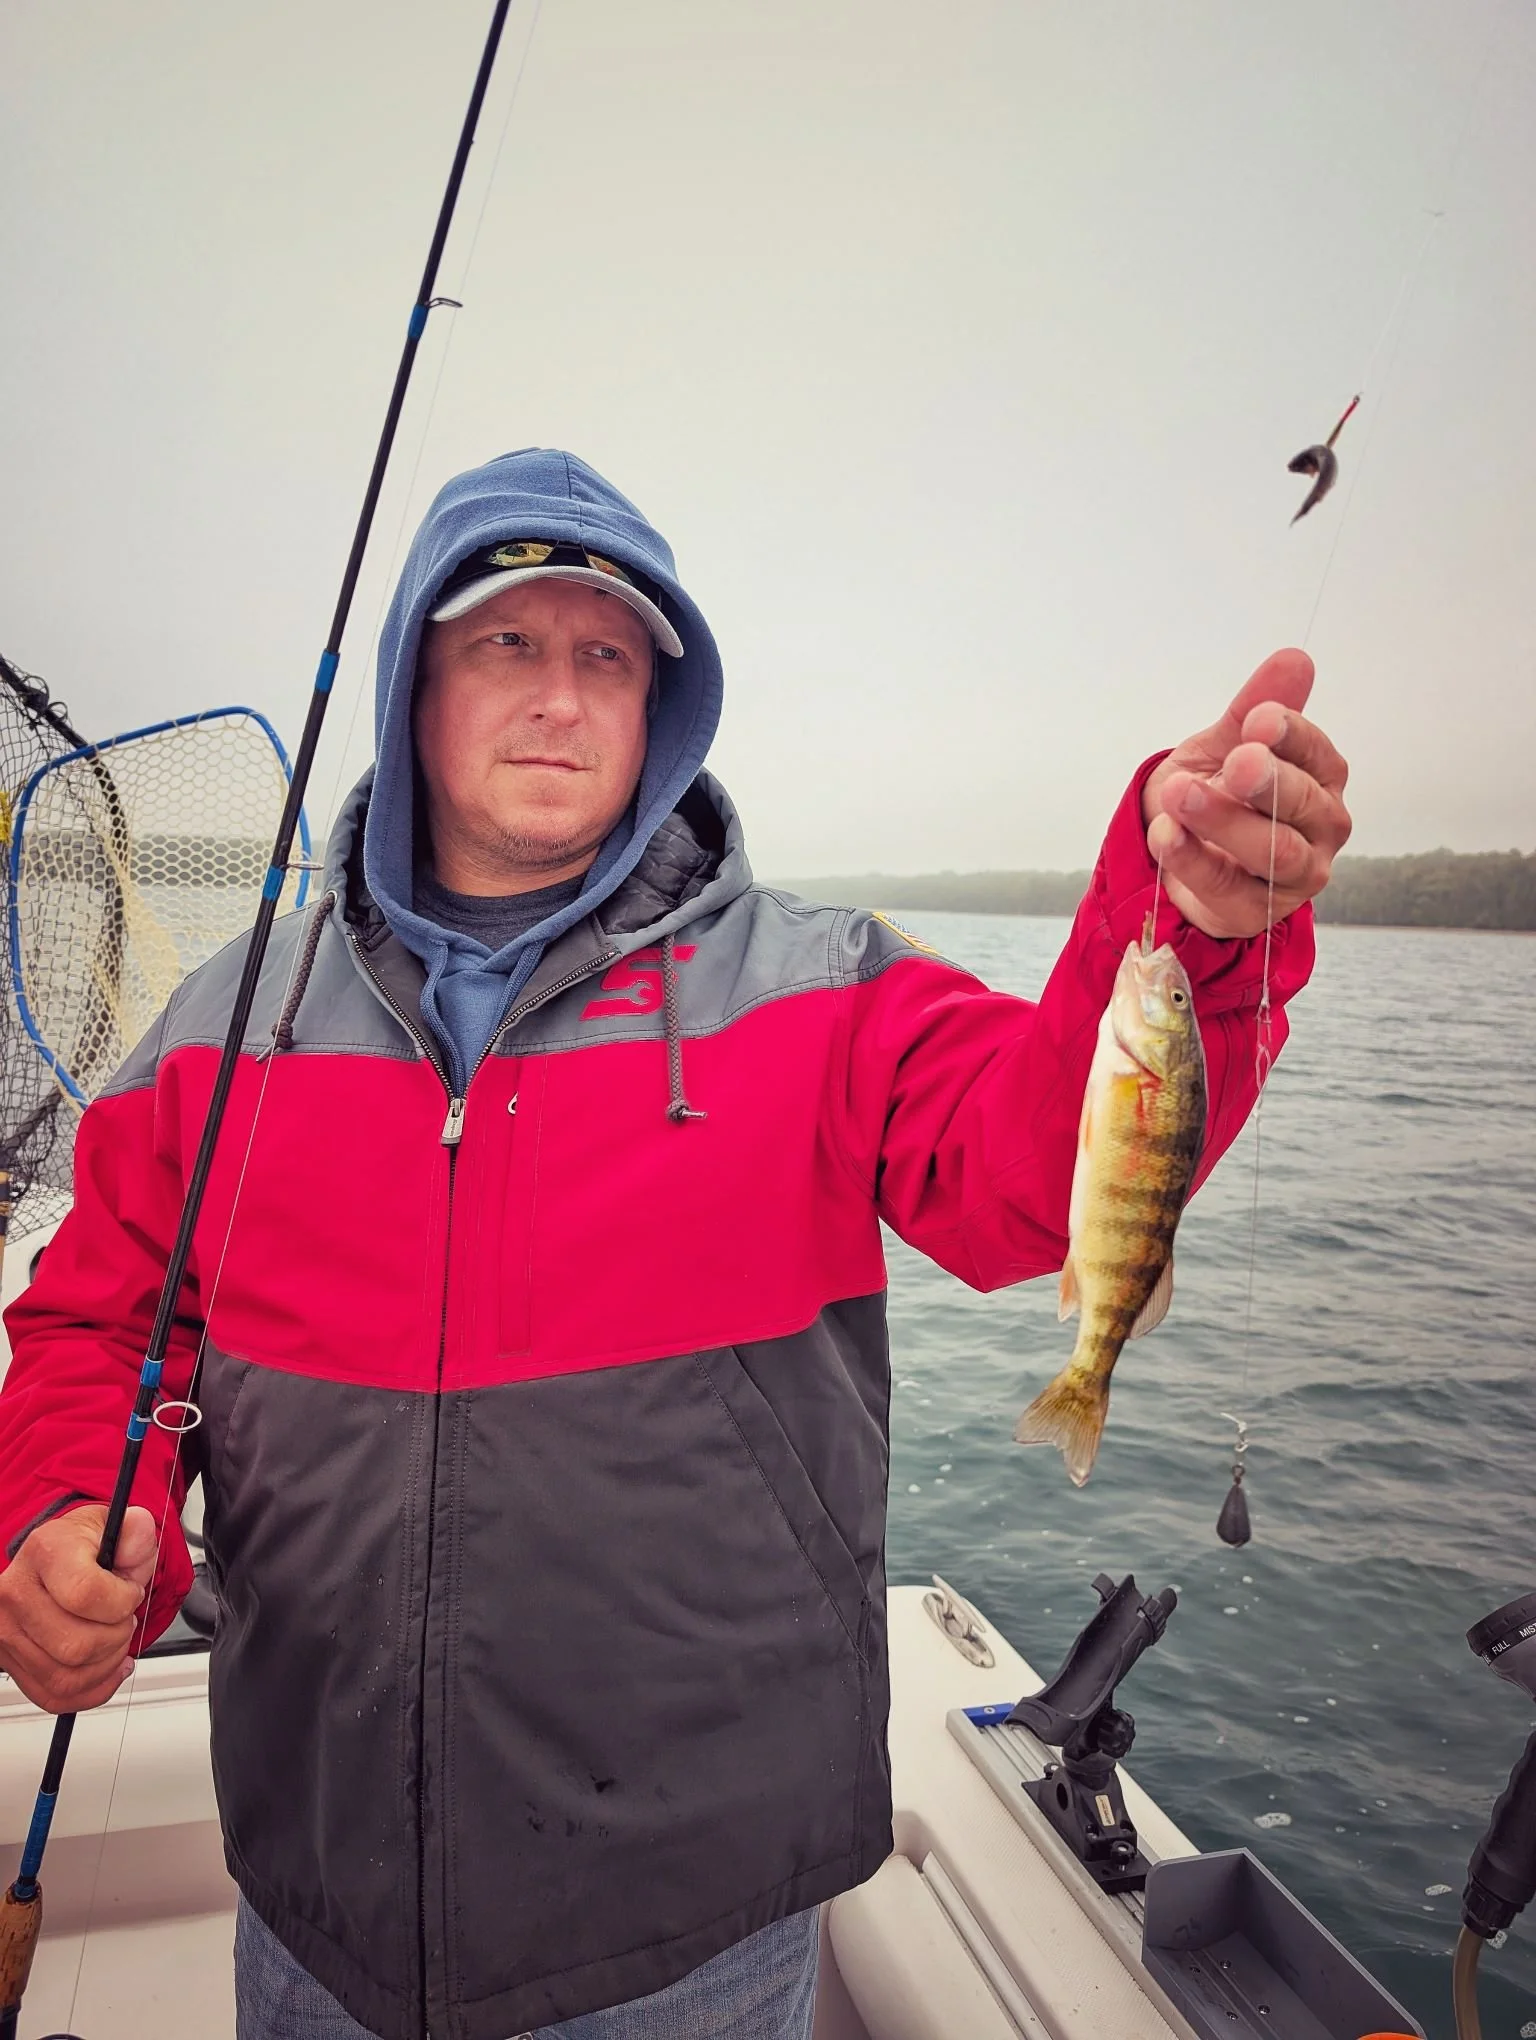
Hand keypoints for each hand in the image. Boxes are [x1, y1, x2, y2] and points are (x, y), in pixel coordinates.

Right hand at [0, 1504, 156, 1712]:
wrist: (56, 1560)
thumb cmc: (85, 1547)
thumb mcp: (116, 1526)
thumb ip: (136, 1532)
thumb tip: (137, 1539)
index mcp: (46, 1552)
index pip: (85, 1594)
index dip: (122, 1600)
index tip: (129, 1593)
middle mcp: (16, 1592)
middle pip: (76, 1646)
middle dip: (117, 1636)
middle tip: (123, 1619)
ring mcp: (7, 1631)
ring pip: (66, 1677)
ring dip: (106, 1664)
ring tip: (114, 1639)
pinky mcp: (10, 1660)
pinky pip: (54, 1695)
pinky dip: (91, 1689)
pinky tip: (108, 1667)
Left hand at [1141, 648, 1350, 938]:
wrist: (1174, 851)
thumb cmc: (1214, 792)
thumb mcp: (1223, 745)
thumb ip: (1253, 709)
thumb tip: (1294, 659)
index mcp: (1320, 776)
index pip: (1316, 753)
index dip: (1291, 734)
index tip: (1258, 719)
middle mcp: (1320, 826)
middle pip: (1303, 804)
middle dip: (1269, 780)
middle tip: (1236, 761)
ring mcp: (1294, 874)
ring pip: (1273, 851)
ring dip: (1224, 820)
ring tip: (1181, 794)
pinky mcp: (1255, 911)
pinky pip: (1225, 886)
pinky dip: (1192, 858)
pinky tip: (1165, 832)